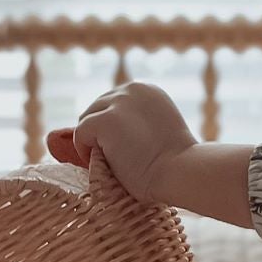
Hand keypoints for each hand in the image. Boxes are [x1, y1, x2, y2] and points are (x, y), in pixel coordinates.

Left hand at [46, 82, 196, 203]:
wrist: (180, 172)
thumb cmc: (174, 163)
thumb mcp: (157, 130)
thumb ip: (135, 122)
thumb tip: (101, 133)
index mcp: (147, 90)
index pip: (113, 102)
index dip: (112, 127)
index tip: (125, 147)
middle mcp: (132, 89)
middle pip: (96, 108)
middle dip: (100, 133)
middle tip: (116, 157)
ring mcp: (118, 102)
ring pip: (86, 119)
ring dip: (94, 141)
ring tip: (113, 161)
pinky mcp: (105, 120)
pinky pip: (80, 133)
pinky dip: (85, 151)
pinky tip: (106, 163)